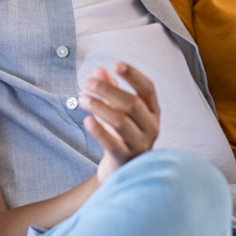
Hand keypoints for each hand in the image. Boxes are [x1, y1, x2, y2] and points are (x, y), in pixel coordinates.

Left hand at [79, 63, 159, 182]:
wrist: (122, 170)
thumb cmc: (122, 135)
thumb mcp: (119, 110)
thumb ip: (111, 90)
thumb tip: (99, 70)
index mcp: (153, 111)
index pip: (147, 89)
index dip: (133, 76)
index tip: (117, 64)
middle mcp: (151, 127)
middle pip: (132, 103)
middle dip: (109, 90)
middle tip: (88, 82)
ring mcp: (140, 144)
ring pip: (121, 121)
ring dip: (100, 107)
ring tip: (82, 98)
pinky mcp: (126, 158)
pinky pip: (112, 143)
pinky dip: (99, 131)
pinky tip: (87, 120)